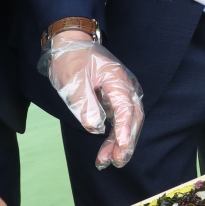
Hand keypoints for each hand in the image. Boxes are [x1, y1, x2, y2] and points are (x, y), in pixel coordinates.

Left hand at [39, 32, 143, 169]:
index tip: (121, 148)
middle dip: (127, 141)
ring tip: (109, 161)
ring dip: (121, 141)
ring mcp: (122, 91)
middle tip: (118, 162)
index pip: (125, 108)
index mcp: (117, 79)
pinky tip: (108, 149)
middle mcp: (125, 86)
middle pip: (133, 117)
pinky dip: (115, 134)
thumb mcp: (73, 81)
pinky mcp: (115, 97)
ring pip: (128, 120)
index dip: (124, 130)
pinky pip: (120, 119)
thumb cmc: (71, 59)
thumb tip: (95, 128)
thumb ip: (85, 104)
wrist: (71, 43)